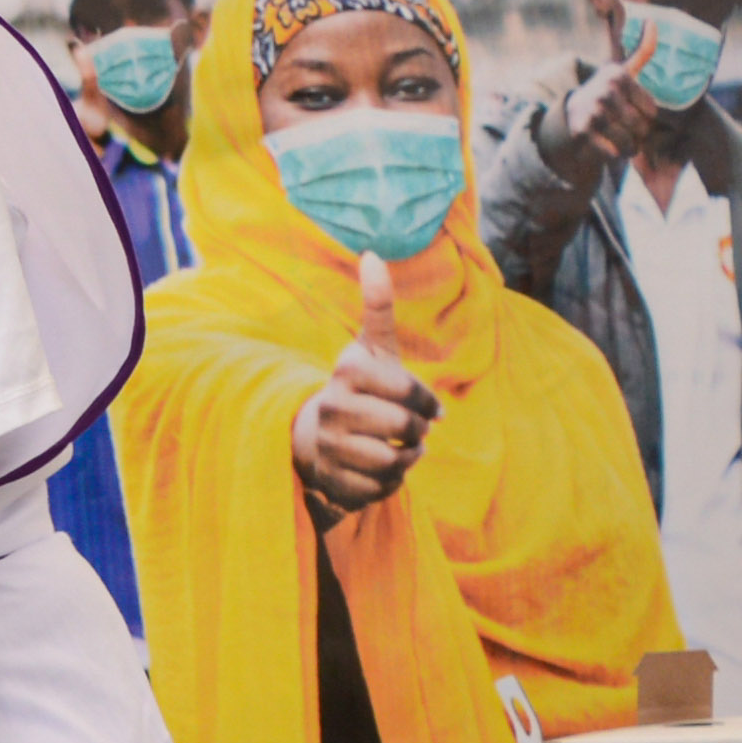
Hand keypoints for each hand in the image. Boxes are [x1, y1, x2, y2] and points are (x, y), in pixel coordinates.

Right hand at [292, 252, 443, 515]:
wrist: (314, 436)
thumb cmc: (358, 388)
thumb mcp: (371, 347)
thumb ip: (377, 305)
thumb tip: (372, 254)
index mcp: (347, 372)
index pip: (410, 392)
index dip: (427, 403)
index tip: (427, 405)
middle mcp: (332, 408)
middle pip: (406, 429)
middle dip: (418, 432)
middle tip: (412, 429)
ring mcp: (329, 446)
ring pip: (396, 462)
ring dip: (408, 458)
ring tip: (398, 449)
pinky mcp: (332, 481)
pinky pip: (382, 488)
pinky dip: (390, 482)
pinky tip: (378, 469)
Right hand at [550, 34, 661, 175]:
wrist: (573, 109)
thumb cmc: (607, 91)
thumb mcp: (624, 70)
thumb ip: (643, 50)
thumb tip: (652, 22)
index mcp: (619, 77)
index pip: (652, 111)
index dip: (645, 115)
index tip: (631, 108)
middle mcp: (605, 93)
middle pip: (642, 127)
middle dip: (638, 133)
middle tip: (625, 127)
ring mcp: (593, 113)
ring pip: (629, 143)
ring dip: (628, 148)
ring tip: (621, 140)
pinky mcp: (582, 133)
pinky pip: (612, 154)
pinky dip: (613, 155)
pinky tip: (607, 147)